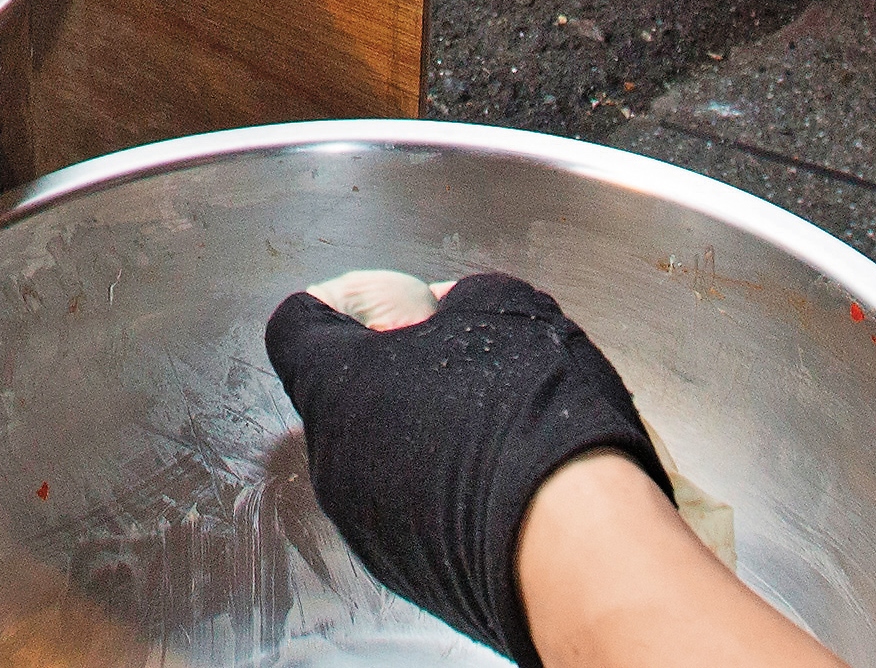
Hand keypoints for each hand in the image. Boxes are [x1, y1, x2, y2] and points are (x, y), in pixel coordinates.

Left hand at [262, 271, 663, 661]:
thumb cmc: (531, 420)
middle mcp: (334, 463)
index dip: (348, 302)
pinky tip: (507, 484)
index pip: (297, 326)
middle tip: (473, 362)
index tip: (401, 304)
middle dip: (402, 370)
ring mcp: (368, 529)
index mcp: (336, 385)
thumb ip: (455, 299)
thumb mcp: (505, 310)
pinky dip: (447, 492)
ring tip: (503, 427)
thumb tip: (441, 312)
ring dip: (428, 435)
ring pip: (382, 459)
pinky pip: (413, 513)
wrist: (577, 550)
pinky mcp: (411, 576)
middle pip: (347, 395)